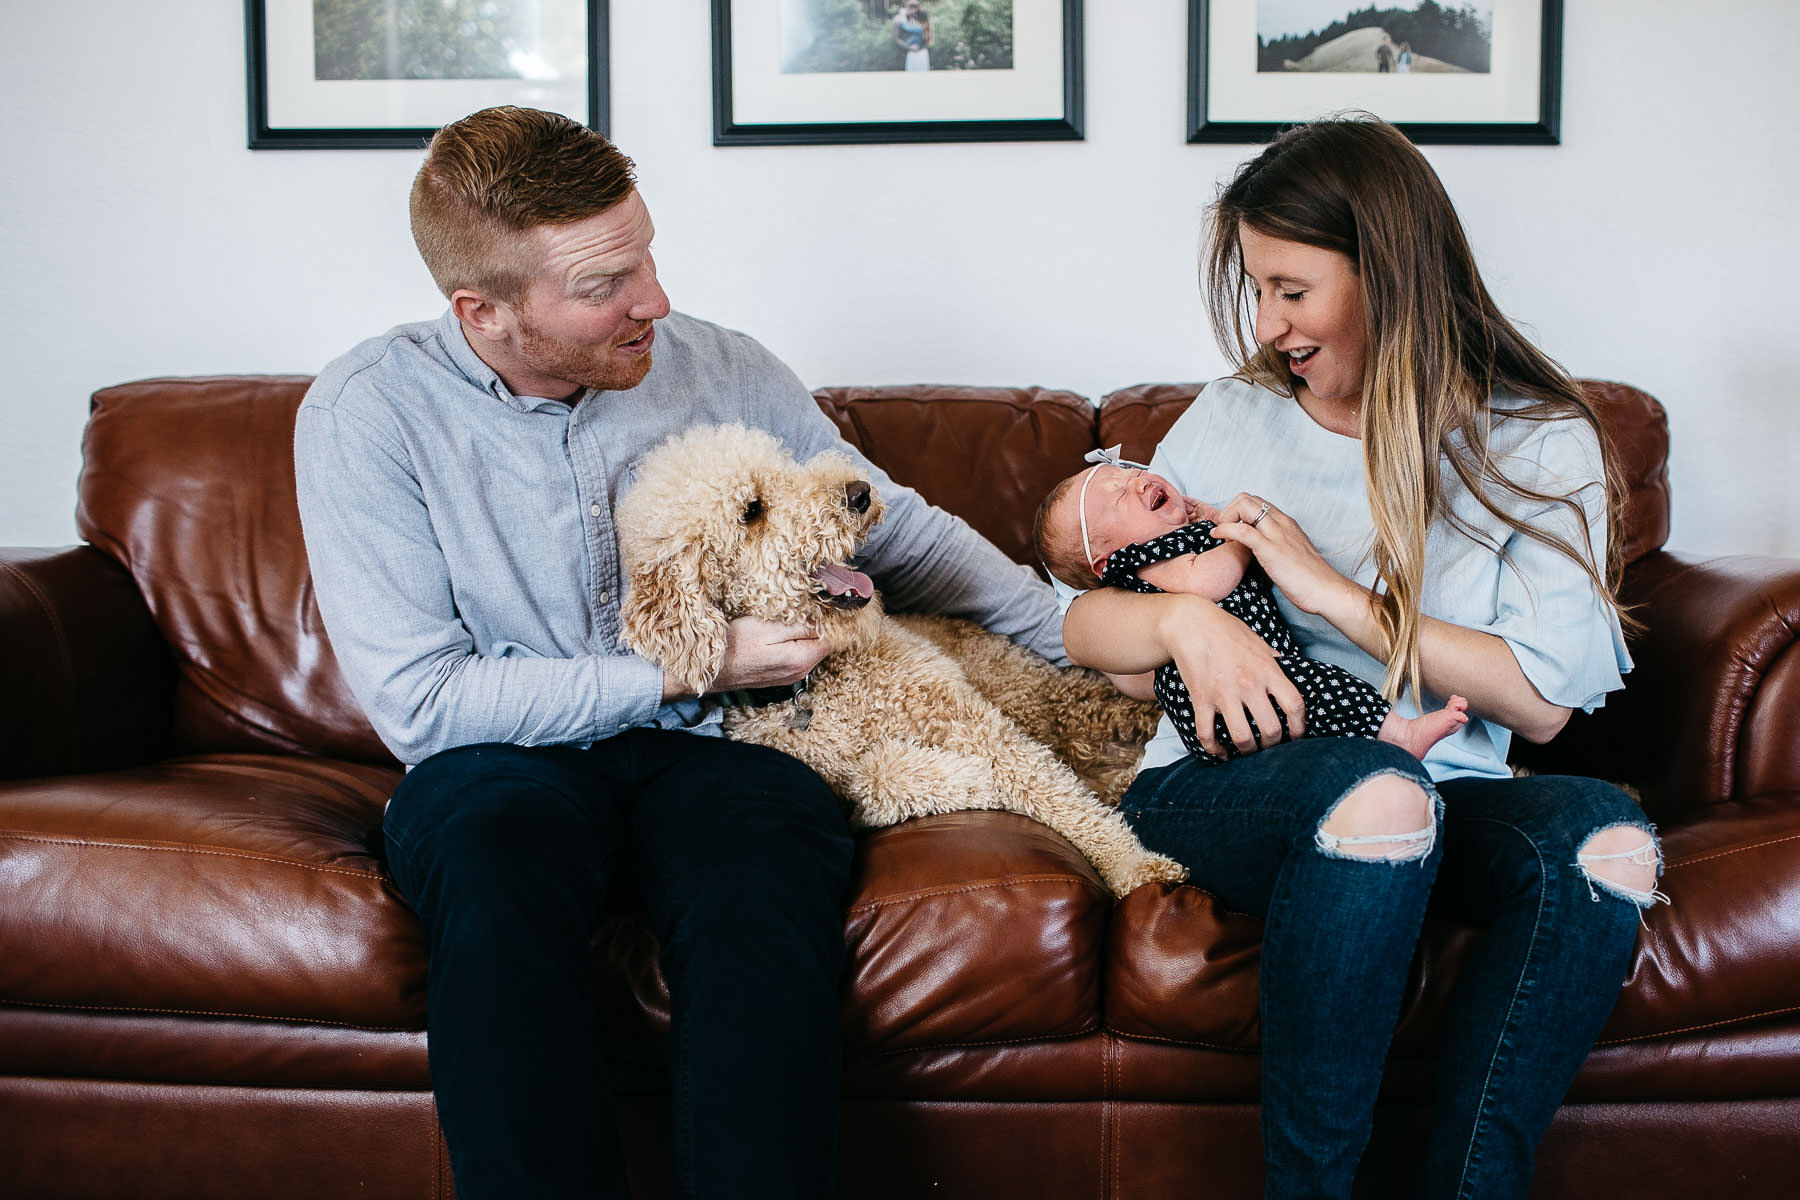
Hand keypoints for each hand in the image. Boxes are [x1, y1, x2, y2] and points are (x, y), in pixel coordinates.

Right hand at [663, 617, 830, 700]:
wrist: (709, 669)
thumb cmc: (734, 645)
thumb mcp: (767, 628)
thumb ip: (800, 627)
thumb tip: (826, 621)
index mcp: (801, 659)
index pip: (834, 639)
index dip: (835, 620)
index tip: (830, 602)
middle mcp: (799, 672)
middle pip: (824, 644)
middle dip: (823, 624)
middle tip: (813, 603)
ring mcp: (789, 676)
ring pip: (811, 649)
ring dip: (809, 632)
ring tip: (799, 613)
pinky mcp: (779, 675)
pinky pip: (798, 655)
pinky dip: (798, 641)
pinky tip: (786, 629)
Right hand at [1156, 594, 1305, 756]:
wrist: (1189, 623)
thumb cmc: (1226, 630)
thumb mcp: (1258, 642)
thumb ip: (1274, 662)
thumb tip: (1290, 674)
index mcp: (1267, 669)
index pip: (1294, 705)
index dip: (1299, 727)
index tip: (1296, 736)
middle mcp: (1248, 683)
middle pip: (1271, 729)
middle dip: (1273, 745)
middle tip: (1270, 746)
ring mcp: (1223, 693)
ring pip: (1242, 738)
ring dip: (1248, 750)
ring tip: (1249, 750)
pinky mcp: (1201, 699)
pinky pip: (1207, 734)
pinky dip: (1214, 750)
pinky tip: (1221, 753)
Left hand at [1212, 493, 1359, 617]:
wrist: (1326, 591)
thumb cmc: (1309, 579)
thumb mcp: (1290, 554)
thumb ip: (1275, 546)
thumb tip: (1256, 550)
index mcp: (1286, 523)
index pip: (1257, 501)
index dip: (1239, 511)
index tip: (1232, 529)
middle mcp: (1282, 523)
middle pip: (1247, 498)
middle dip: (1229, 510)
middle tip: (1224, 531)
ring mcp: (1277, 534)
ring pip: (1244, 506)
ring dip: (1226, 517)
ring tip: (1222, 536)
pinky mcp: (1271, 550)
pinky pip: (1242, 530)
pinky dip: (1224, 529)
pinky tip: (1217, 537)